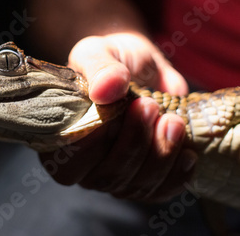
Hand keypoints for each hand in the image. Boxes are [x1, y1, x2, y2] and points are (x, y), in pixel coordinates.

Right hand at [39, 32, 198, 201]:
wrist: (136, 65)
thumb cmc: (108, 60)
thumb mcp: (97, 52)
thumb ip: (99, 69)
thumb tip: (106, 90)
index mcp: (59, 137)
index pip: (66, 162)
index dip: (90, 146)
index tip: (114, 113)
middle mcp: (82, 165)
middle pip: (106, 177)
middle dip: (133, 144)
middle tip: (150, 106)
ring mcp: (113, 176)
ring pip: (136, 186)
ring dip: (159, 155)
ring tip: (173, 120)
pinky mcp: (143, 181)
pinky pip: (160, 192)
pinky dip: (176, 175)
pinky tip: (185, 150)